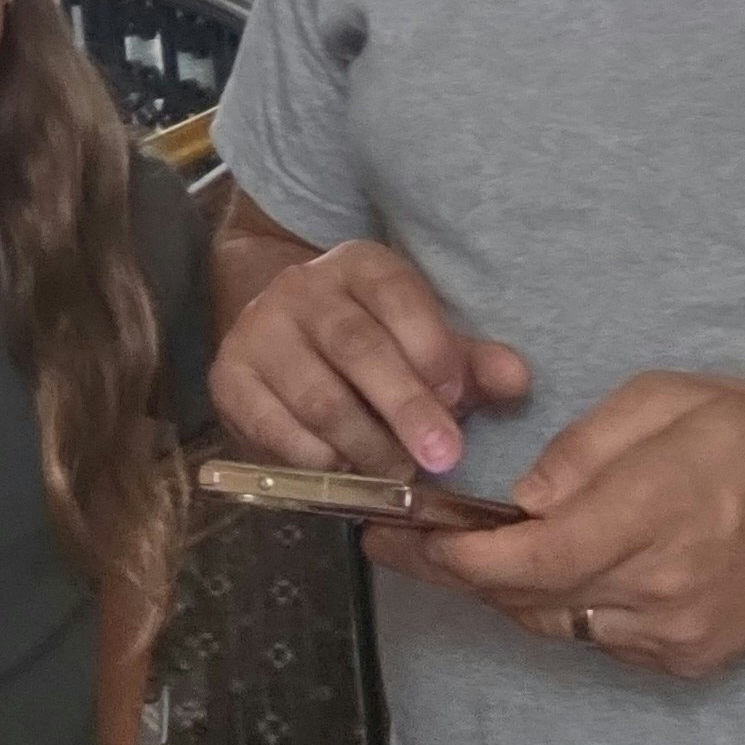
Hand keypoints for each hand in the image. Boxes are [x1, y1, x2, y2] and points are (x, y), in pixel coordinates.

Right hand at [211, 239, 531, 477]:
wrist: (279, 336)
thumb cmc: (372, 344)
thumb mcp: (424, 340)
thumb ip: (469, 363)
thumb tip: (516, 381)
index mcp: (358, 266)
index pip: (396, 295)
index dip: (431, 348)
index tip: (460, 398)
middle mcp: (301, 289)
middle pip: (356, 346)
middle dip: (405, 407)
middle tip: (444, 458)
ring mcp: (258, 332)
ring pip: (317, 394)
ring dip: (365, 445)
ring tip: (400, 478)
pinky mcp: (228, 378)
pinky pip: (274, 427)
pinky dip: (315, 458)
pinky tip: (346, 472)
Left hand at [377, 371, 744, 677]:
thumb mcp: (667, 402)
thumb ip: (584, 447)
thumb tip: (522, 495)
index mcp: (650, 511)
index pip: (526, 555)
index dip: (452, 555)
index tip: (397, 533)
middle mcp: (657, 586)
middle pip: (524, 596)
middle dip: (456, 570)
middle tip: (403, 541)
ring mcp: (673, 633)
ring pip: (553, 623)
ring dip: (505, 590)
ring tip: (465, 551)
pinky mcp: (687, 659)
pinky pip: (597, 638)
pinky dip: (562, 606)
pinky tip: (554, 569)